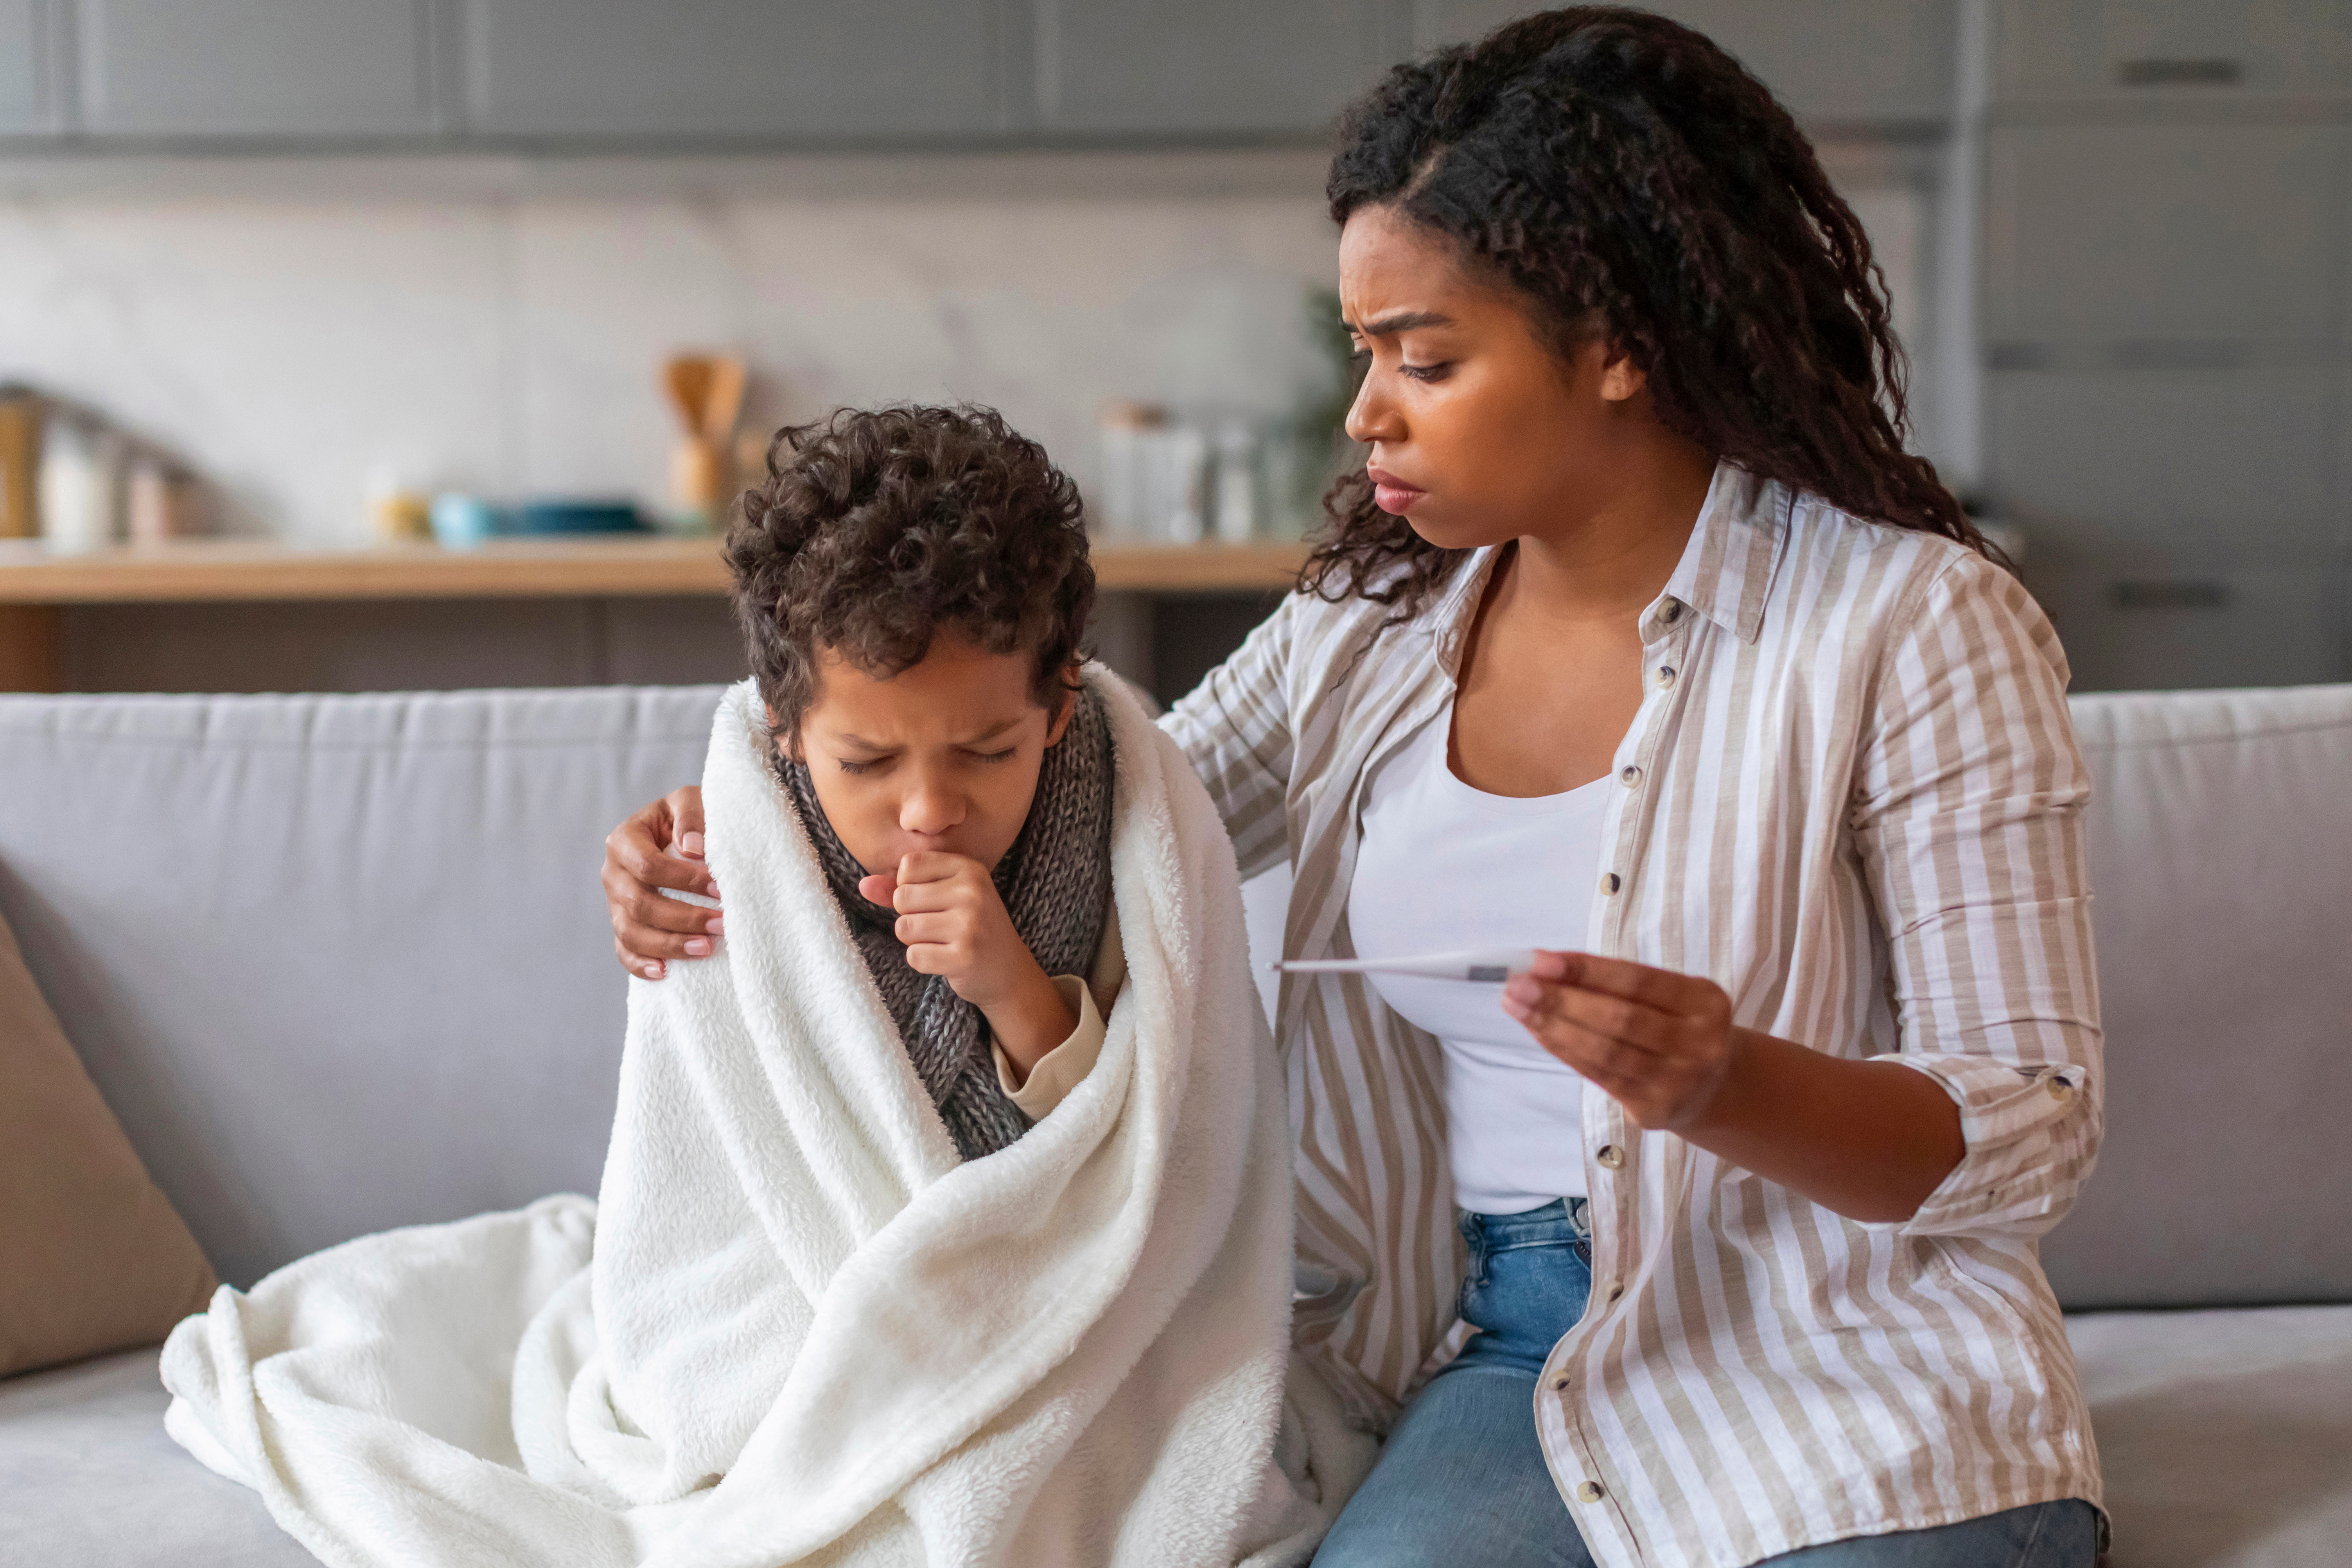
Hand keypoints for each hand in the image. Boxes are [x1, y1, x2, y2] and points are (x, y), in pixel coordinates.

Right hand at [602, 786, 718, 980]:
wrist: (685, 832)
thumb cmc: (690, 817)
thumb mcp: (693, 800)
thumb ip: (692, 816)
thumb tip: (693, 849)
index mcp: (624, 839)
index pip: (648, 866)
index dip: (683, 880)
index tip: (719, 887)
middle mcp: (613, 873)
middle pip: (639, 904)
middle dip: (683, 917)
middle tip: (722, 924)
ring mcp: (615, 902)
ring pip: (630, 932)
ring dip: (669, 945)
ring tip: (707, 948)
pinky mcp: (624, 924)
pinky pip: (624, 951)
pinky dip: (641, 965)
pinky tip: (666, 972)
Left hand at [867, 852, 1074, 1078]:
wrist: (1008, 972)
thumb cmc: (971, 928)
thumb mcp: (943, 898)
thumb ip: (901, 887)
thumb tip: (862, 884)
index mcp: (969, 868)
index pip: (909, 865)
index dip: (908, 887)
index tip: (933, 901)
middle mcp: (972, 891)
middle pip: (902, 897)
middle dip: (910, 917)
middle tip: (940, 927)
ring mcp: (970, 924)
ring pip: (903, 928)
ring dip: (915, 941)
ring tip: (942, 943)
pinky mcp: (963, 956)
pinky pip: (913, 955)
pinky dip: (923, 961)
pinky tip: (946, 960)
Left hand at [1500, 950, 1736, 1132]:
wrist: (1712, 1088)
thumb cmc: (1675, 1026)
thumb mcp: (1666, 996)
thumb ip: (1615, 981)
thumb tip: (1545, 965)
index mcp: (1705, 1002)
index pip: (1637, 980)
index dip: (1586, 970)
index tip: (1540, 960)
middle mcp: (1699, 1044)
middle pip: (1619, 1019)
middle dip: (1561, 999)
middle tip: (1518, 984)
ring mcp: (1677, 1082)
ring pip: (1604, 1051)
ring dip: (1553, 1026)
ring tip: (1517, 1006)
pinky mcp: (1653, 1110)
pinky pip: (1598, 1075)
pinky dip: (1563, 1049)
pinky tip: (1538, 1030)